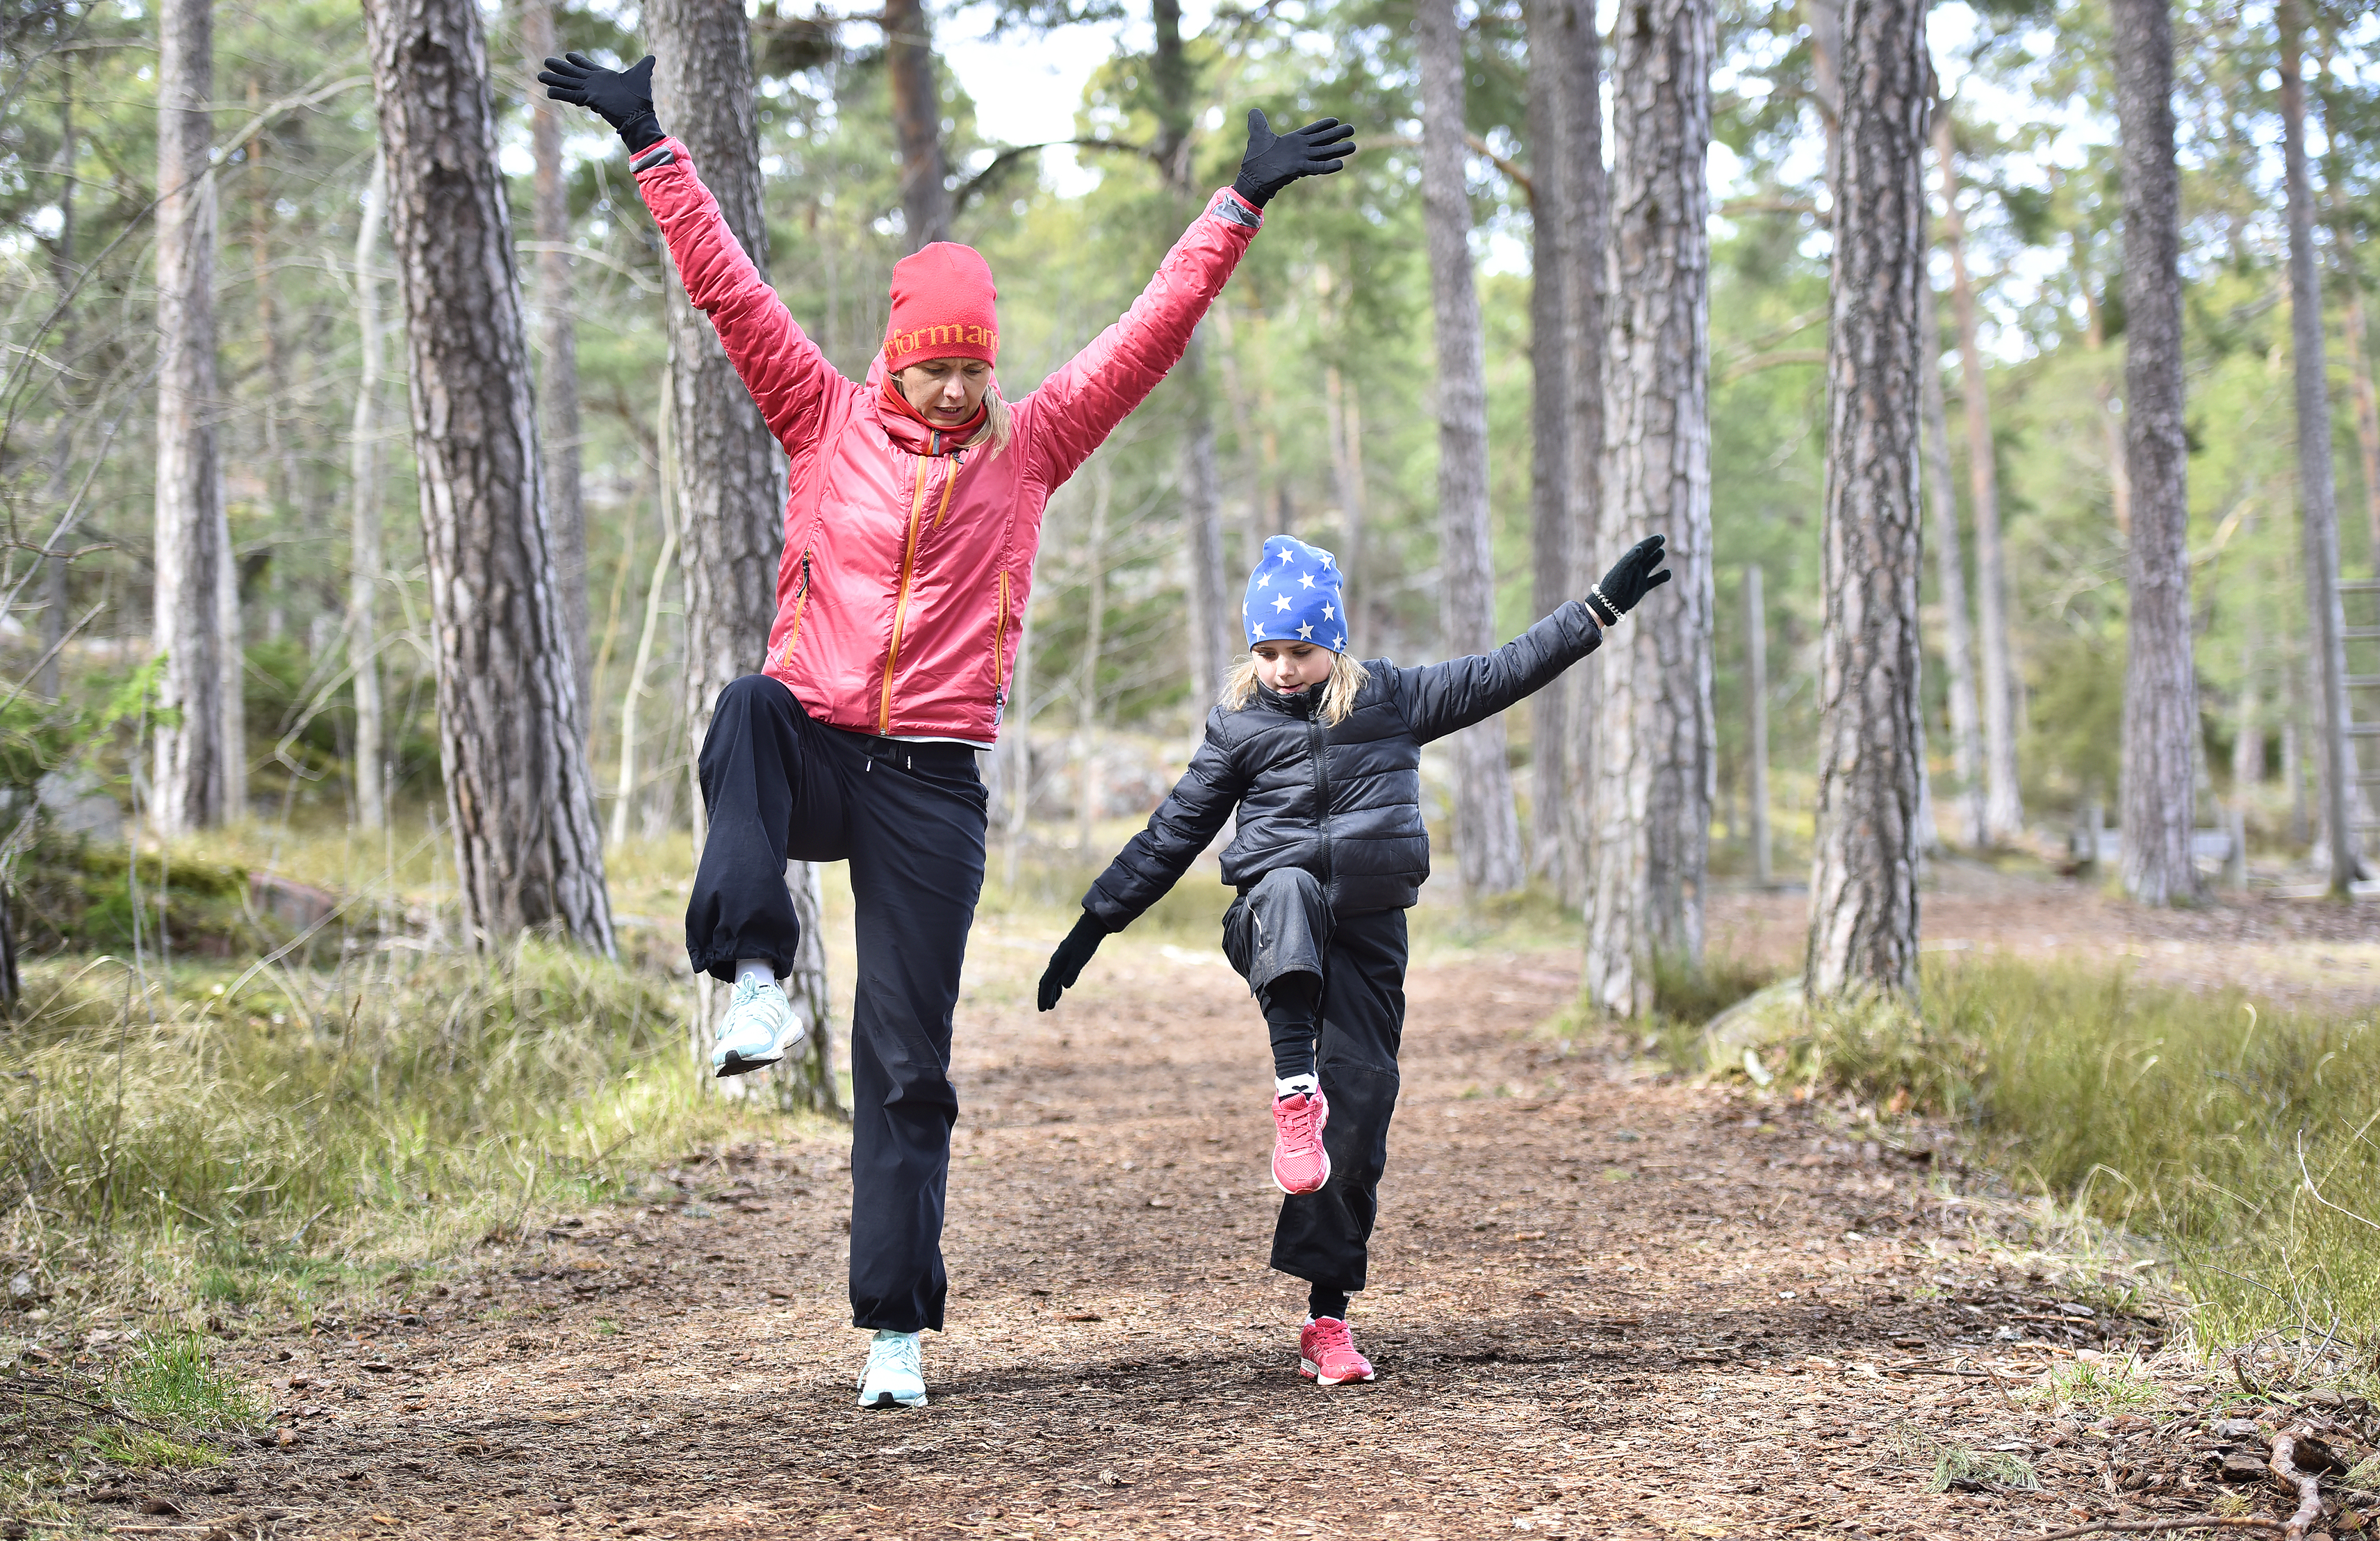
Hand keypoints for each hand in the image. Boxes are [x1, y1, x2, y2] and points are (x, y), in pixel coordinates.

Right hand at [537, 51, 663, 153]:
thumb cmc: (641, 99)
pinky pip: (572, 96)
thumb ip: (644, 66)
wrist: (639, 116)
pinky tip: (548, 91)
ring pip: (569, 84)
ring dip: (555, 80)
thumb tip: (652, 58)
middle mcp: (595, 84)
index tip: (569, 55)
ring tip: (539, 75)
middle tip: (546, 61)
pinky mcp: (590, 100)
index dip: (579, 61)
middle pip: (573, 74)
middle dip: (560, 68)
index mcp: (604, 77)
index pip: (588, 67)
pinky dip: (561, 93)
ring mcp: (591, 92)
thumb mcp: (642, 77)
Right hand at [1037, 914, 1108, 1010]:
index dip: (1044, 996)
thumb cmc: (1086, 942)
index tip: (1043, 1008)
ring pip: (1053, 978)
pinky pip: (1059, 973)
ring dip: (1051, 991)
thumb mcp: (1081, 958)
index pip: (1047, 982)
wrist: (1091, 926)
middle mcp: (1056, 961)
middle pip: (1047, 981)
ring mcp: (1061, 959)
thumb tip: (1064, 986)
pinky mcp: (1068, 957)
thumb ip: (1072, 971)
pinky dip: (1058, 984)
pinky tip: (1062, 987)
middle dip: (1044, 995)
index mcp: (1057, 963)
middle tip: (1043, 1009)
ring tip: (1052, 1004)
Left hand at [1230, 109, 1355, 208]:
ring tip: (1353, 146)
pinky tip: (1340, 164)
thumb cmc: (1255, 158)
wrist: (1252, 177)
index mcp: (1294, 140)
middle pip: (1323, 140)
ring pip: (1324, 153)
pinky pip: (1316, 167)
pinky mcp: (1298, 169)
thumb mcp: (1258, 134)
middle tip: (1352, 129)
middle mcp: (1300, 149)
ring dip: (1338, 150)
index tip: (1335, 120)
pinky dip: (1328, 166)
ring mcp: (1301, 159)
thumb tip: (1253, 110)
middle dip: (1337, 135)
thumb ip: (1258, 121)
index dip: (1323, 125)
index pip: (1312, 131)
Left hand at [1585, 534, 1671, 624]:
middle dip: (1653, 546)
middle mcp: (1634, 568)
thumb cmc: (1614, 586)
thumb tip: (1640, 548)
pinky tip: (1669, 573)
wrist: (1610, 604)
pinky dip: (1661, 577)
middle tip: (1662, 538)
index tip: (1659, 537)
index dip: (1650, 542)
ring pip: (1649, 565)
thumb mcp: (1622, 571)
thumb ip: (1631, 560)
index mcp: (1629, 562)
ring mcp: (1638, 577)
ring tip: (1662, 552)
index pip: (1641, 549)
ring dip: (1656, 559)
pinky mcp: (1642, 588)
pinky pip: (1654, 580)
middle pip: (1646, 554)